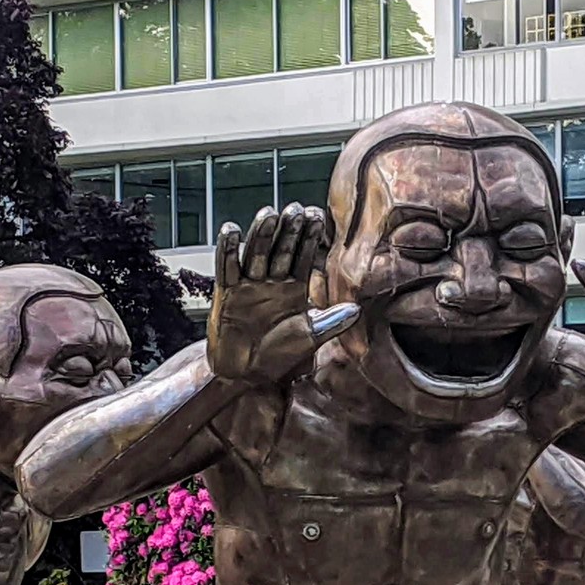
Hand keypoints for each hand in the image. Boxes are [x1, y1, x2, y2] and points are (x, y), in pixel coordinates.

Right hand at [208, 202, 360, 384]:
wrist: (249, 375)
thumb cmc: (280, 356)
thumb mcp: (311, 337)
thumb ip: (332, 322)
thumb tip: (358, 309)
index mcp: (293, 288)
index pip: (303, 257)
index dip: (309, 237)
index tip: (317, 216)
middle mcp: (272, 282)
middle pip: (280, 250)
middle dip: (288, 230)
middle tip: (296, 209)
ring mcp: (248, 286)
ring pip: (256, 254)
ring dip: (262, 234)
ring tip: (269, 214)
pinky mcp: (227, 294)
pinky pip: (227, 269)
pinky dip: (228, 251)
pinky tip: (232, 231)